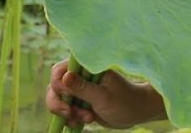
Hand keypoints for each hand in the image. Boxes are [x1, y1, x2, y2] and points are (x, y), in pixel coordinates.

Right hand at [46, 60, 166, 129]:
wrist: (136, 112)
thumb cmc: (125, 101)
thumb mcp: (103, 97)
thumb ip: (83, 88)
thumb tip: (64, 77)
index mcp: (88, 67)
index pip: (60, 70)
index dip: (59, 85)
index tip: (68, 98)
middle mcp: (80, 76)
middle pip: (55, 87)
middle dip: (61, 103)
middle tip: (72, 114)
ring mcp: (78, 90)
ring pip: (57, 100)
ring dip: (67, 113)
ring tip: (88, 118)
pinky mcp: (79, 102)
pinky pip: (63, 110)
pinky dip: (69, 118)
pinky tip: (80, 123)